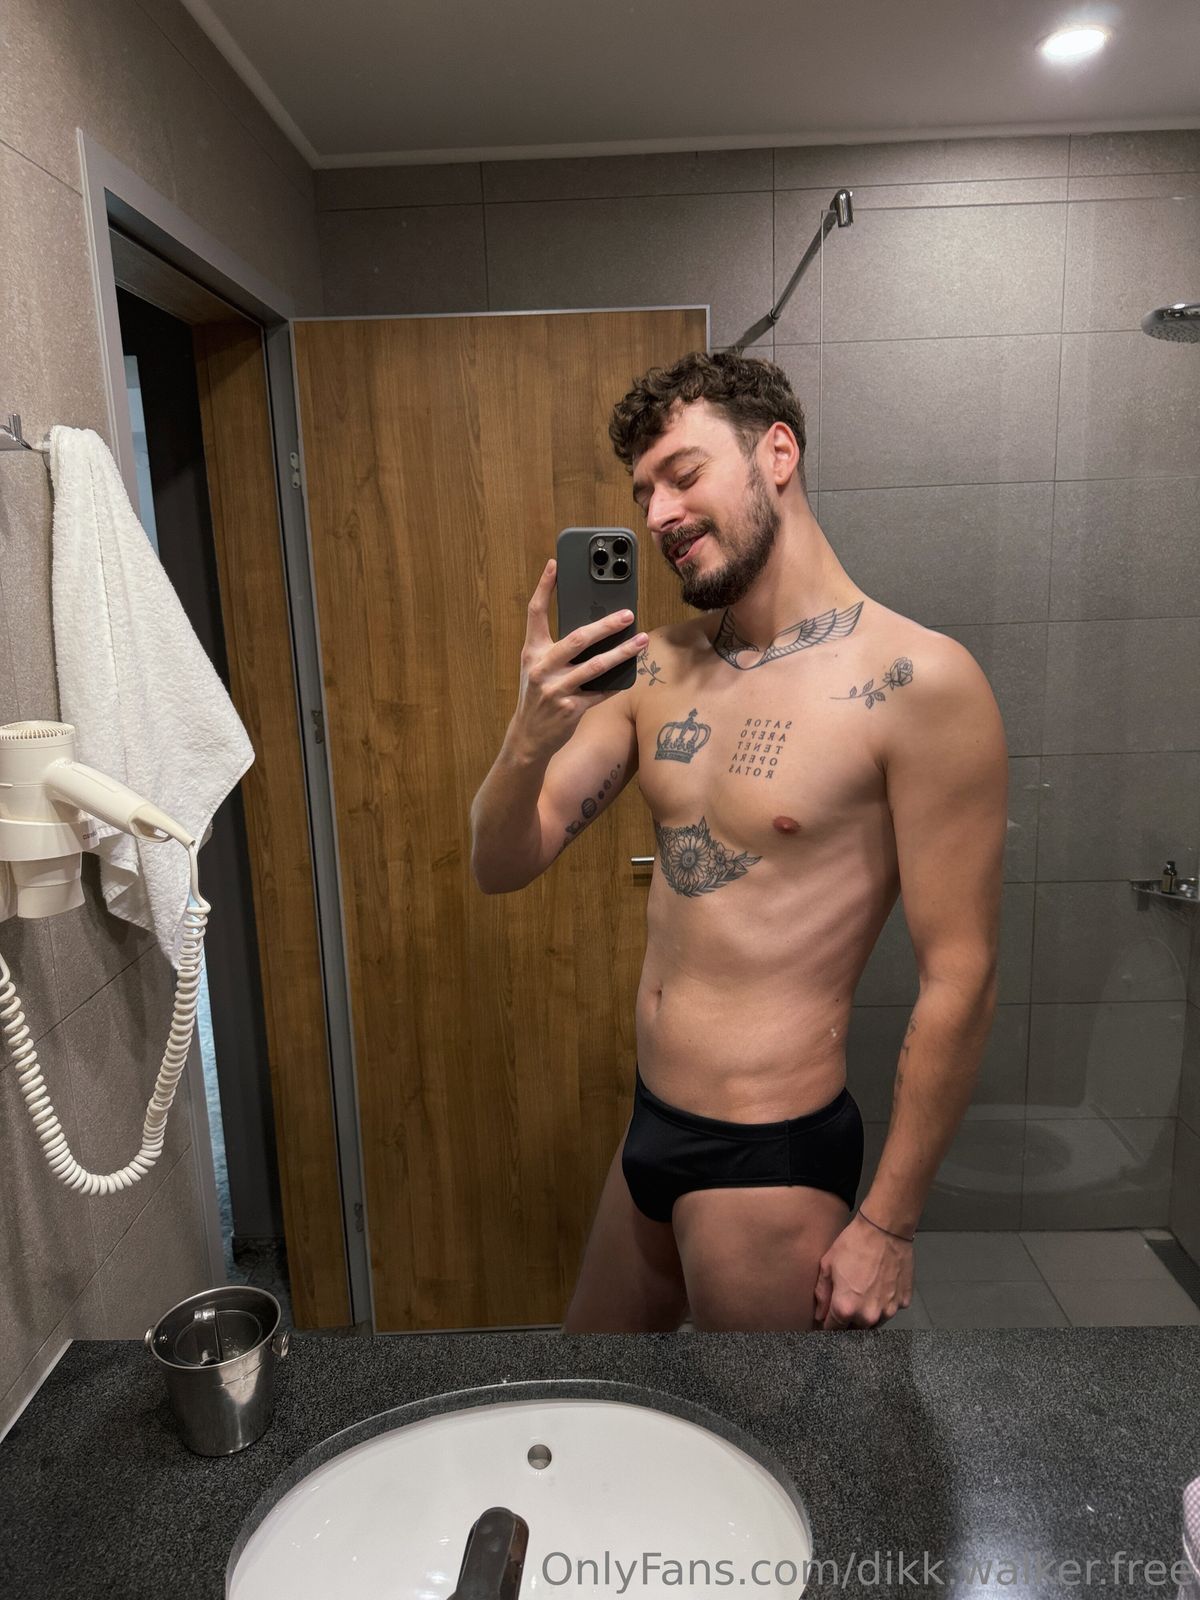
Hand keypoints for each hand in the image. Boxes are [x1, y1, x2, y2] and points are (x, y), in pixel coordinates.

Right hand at [513, 559, 646, 758]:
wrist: (528, 736)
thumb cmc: (538, 694)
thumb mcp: (538, 667)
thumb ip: (556, 647)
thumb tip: (593, 625)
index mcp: (532, 652)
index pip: (535, 613)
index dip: (544, 587)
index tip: (555, 564)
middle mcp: (542, 667)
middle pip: (577, 638)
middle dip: (605, 625)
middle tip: (628, 614)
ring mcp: (556, 689)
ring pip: (595, 666)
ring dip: (622, 653)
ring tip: (641, 641)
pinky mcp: (571, 708)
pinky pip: (600, 691)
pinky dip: (617, 682)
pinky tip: (631, 673)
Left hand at [813, 1214, 913, 1330]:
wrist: (885, 1229)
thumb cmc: (853, 1244)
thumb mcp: (828, 1266)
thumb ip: (822, 1295)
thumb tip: (820, 1316)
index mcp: (845, 1308)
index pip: (833, 1330)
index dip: (828, 1324)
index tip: (828, 1318)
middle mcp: (868, 1316)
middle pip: (855, 1329)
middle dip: (848, 1320)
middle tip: (847, 1300)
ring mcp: (889, 1311)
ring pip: (874, 1323)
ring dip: (867, 1314)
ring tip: (865, 1292)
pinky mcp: (903, 1302)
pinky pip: (890, 1310)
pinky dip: (884, 1303)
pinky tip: (881, 1286)